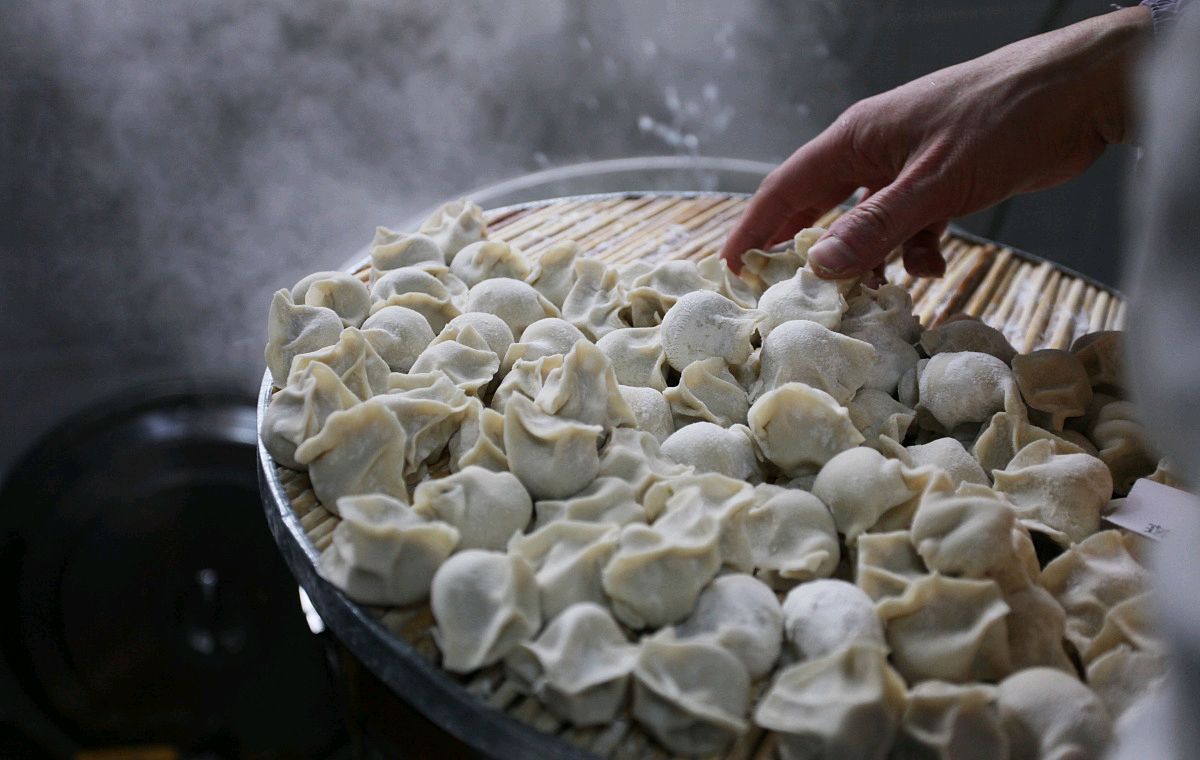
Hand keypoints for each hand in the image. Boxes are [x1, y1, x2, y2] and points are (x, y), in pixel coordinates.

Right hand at [721, 6, 1150, 279]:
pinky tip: (929, 271)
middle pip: (820, 205)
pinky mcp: (944, 180)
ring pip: (867, 221)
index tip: (732, 267)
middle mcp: (875, 150)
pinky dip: (913, 252)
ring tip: (865, 298)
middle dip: (803, 248)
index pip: (788, 187)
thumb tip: (820, 267)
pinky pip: (910, 225)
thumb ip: (877, 227)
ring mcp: (910, 165)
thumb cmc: (1005, 119)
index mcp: (858, 138)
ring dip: (866, 259)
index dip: (756, 227)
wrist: (1083, 92)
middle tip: (781, 293)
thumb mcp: (936, 182)